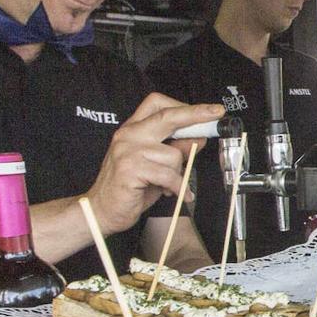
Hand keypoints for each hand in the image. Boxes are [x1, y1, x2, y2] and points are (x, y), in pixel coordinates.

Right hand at [86, 93, 223, 233]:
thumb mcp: (155, 165)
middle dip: (196, 114)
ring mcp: (128, 150)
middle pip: (167, 116)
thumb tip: (198, 138)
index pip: (158, 105)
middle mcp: (129, 135)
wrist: (101, 211)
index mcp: (133, 130)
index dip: (185, 105)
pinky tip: (175, 194)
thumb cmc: (127, 189)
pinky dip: (177, 187)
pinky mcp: (131, 168)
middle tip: (216, 115)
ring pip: (173, 154)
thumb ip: (174, 149)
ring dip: (178, 173)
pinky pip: (168, 175)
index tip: (208, 110)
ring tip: (169, 185)